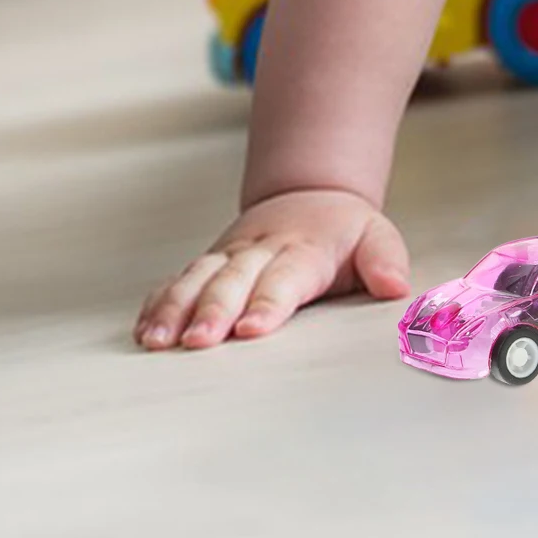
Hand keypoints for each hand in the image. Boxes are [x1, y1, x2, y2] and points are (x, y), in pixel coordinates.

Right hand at [135, 188, 409, 349]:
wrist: (308, 196)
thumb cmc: (345, 231)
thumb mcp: (376, 236)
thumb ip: (385, 259)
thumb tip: (395, 286)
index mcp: (302, 249)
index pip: (284, 279)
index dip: (267, 304)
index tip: (252, 330)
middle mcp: (259, 251)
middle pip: (232, 281)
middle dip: (213, 311)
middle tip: (198, 342)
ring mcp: (228, 256)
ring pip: (196, 279)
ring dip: (175, 309)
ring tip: (155, 342)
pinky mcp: (208, 264)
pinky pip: (178, 280)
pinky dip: (158, 303)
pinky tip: (142, 331)